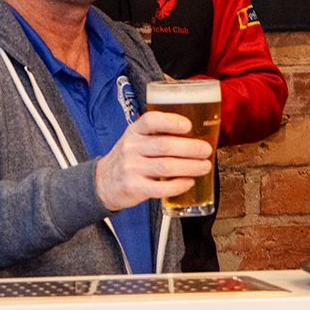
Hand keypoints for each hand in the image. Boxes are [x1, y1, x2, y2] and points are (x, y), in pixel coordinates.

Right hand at [92, 111, 213, 212]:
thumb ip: (157, 135)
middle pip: (165, 145)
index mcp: (134, 131)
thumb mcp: (136, 140)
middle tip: (206, 150)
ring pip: (166, 166)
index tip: (188, 126)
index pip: (151, 121)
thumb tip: (195, 136)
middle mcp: (131, 147)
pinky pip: (161, 188)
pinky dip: (178, 185)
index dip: (171, 122)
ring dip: (190, 166)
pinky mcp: (134, 187)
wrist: (103, 182)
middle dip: (190, 148)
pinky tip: (189, 182)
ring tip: (204, 166)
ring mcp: (131, 168)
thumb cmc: (128, 159)